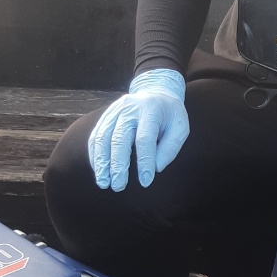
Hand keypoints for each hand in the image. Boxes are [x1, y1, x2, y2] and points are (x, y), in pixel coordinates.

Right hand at [88, 69, 188, 191]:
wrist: (155, 90)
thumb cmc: (170, 115)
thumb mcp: (180, 128)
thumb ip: (170, 148)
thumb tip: (155, 168)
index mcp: (151, 109)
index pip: (145, 138)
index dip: (144, 161)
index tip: (146, 182)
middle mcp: (129, 108)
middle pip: (119, 138)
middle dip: (118, 165)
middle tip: (118, 186)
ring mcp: (114, 111)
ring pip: (103, 137)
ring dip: (102, 162)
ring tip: (104, 182)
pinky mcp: (105, 116)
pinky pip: (96, 136)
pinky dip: (95, 155)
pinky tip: (99, 170)